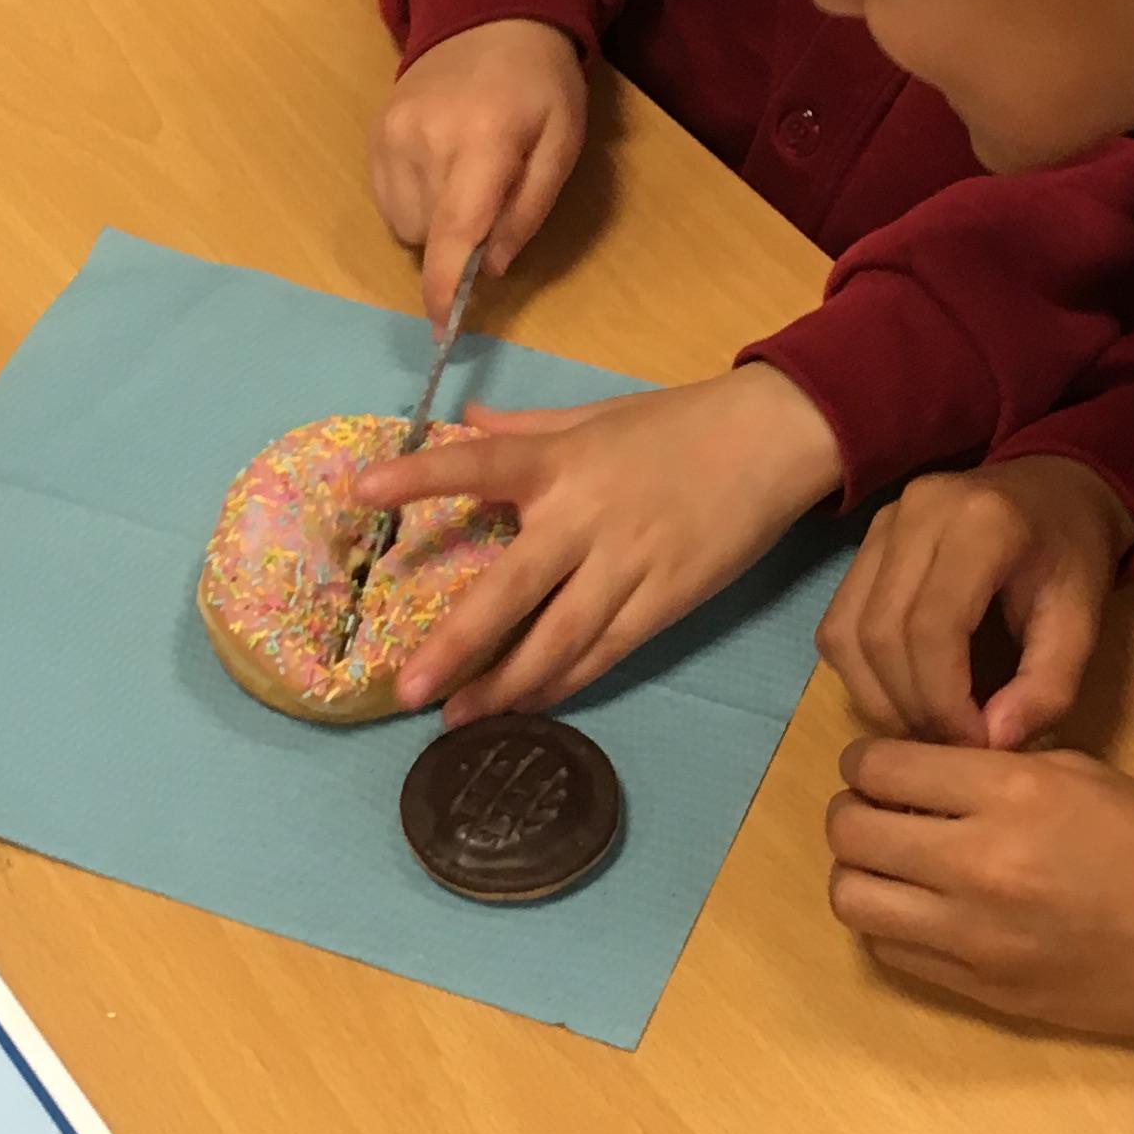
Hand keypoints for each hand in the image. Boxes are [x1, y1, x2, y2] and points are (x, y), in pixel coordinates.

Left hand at [354, 365, 844, 721]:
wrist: (774, 439)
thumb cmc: (677, 423)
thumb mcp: (595, 414)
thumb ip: (524, 428)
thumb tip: (461, 419)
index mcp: (561, 462)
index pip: (477, 464)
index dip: (419, 476)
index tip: (359, 490)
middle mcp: (586, 518)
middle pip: (511, 591)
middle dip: (457, 646)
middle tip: (407, 690)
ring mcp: (628, 566)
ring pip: (557, 641)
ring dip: (504, 686)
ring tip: (456, 719)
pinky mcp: (666, 601)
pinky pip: (604, 653)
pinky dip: (563, 683)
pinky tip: (527, 705)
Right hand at [369, 19, 589, 327]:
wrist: (490, 14)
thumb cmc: (541, 85)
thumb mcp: (563, 143)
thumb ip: (530, 208)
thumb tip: (494, 268)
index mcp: (481, 141)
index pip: (454, 230)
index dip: (446, 288)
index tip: (443, 331)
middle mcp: (424, 140)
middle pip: (431, 236)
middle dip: (461, 243)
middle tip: (493, 205)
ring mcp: (390, 135)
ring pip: (405, 225)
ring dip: (437, 225)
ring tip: (467, 180)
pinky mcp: (373, 133)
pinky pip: (388, 201)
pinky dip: (416, 203)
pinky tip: (442, 168)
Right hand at [817, 455, 1133, 750]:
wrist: (1056, 491)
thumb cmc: (1072, 558)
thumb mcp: (1083, 624)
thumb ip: (1048, 687)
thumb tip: (992, 744)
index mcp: (982, 524)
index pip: (932, 628)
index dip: (944, 701)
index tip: (975, 743)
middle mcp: (918, 512)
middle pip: (881, 634)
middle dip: (911, 707)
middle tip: (950, 745)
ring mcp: (882, 523)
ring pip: (846, 632)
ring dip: (878, 696)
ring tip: (926, 726)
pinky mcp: (863, 541)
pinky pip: (838, 622)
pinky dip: (861, 673)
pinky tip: (902, 693)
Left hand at [824, 736, 1133, 1043]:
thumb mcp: (1082, 772)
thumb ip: (995, 765)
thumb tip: (927, 768)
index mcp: (1009, 792)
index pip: (880, 767)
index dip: (865, 760)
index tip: (876, 766)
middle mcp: (975, 862)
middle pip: (850, 832)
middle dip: (852, 811)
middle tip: (878, 810)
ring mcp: (970, 935)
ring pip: (852, 898)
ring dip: (860, 873)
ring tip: (891, 864)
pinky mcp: (976, 988)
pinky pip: (889, 953)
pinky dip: (889, 925)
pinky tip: (919, 909)